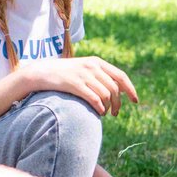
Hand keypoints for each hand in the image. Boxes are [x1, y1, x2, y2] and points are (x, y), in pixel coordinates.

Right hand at [20, 56, 139, 116]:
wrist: (41, 72)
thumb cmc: (65, 74)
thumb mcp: (84, 69)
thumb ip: (100, 76)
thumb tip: (118, 90)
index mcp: (97, 62)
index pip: (120, 76)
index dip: (130, 89)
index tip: (135, 101)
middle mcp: (92, 67)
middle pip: (114, 88)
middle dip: (118, 103)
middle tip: (116, 113)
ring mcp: (83, 75)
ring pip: (106, 95)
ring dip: (108, 107)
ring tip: (105, 113)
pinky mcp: (74, 84)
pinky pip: (94, 98)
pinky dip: (100, 108)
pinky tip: (99, 113)